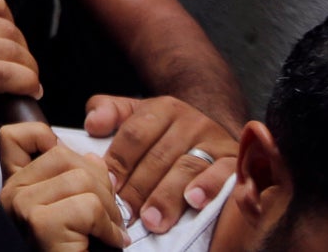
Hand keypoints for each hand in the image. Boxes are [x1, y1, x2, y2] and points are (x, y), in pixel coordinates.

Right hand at [0, 122, 130, 250]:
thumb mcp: (70, 210)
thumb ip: (73, 179)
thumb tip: (93, 160)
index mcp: (15, 186)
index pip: (14, 136)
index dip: (44, 138)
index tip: (72, 166)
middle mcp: (10, 194)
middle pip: (64, 155)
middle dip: (99, 184)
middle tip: (106, 216)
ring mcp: (22, 206)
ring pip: (82, 180)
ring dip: (109, 210)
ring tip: (109, 232)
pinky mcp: (41, 223)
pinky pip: (89, 206)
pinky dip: (110, 228)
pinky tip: (109, 243)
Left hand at [83, 93, 235, 234]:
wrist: (210, 129)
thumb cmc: (164, 130)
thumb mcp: (135, 113)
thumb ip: (108, 112)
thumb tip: (93, 124)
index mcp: (162, 108)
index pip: (135, 134)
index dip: (120, 162)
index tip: (108, 187)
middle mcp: (190, 121)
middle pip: (160, 156)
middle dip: (140, 188)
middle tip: (127, 214)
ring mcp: (214, 139)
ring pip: (188, 167)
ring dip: (168, 195)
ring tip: (153, 220)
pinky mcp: (234, 159)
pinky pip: (224, 173)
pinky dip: (210, 187)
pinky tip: (195, 202)